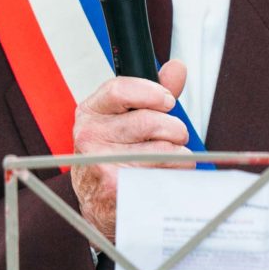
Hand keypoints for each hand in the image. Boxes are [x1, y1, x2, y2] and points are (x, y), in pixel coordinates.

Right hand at [71, 60, 188, 241]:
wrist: (98, 202)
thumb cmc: (114, 155)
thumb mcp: (124, 118)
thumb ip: (152, 93)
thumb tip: (177, 67)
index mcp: (90, 111)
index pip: (119, 89)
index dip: (152, 93)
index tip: (168, 101)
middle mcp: (89, 135)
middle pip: (148, 121)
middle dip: (174, 128)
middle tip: (177, 135)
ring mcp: (100, 162)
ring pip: (162, 149)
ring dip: (178, 154)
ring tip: (171, 157)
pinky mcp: (116, 187)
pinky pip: (163, 173)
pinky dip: (175, 173)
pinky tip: (164, 175)